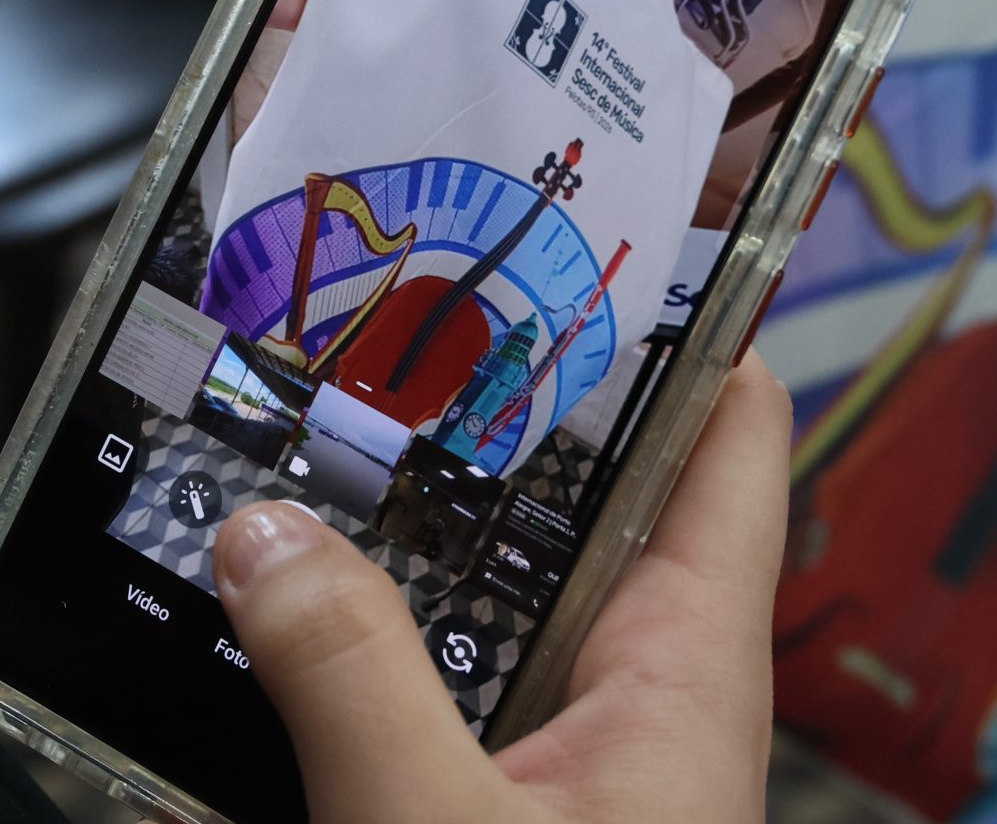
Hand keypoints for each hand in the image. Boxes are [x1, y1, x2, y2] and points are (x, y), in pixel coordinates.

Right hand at [214, 354, 790, 823]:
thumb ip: (353, 682)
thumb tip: (267, 537)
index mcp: (688, 668)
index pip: (729, 437)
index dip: (688, 318)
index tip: (600, 230)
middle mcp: (646, 694)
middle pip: (586, 498)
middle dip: (488, 413)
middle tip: (386, 319)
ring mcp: (577, 752)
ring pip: (495, 599)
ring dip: (407, 540)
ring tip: (295, 452)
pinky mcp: (506, 802)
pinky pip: (437, 696)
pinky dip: (366, 655)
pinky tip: (272, 638)